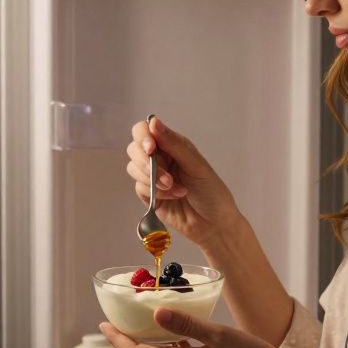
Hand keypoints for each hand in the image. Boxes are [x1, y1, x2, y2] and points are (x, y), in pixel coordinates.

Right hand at [126, 117, 241, 248]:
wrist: (214, 225)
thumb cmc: (212, 192)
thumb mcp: (196, 165)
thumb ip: (174, 144)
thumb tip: (153, 122)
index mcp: (173, 145)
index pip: (146, 130)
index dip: (143, 137)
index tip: (150, 149)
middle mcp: (161, 158)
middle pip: (134, 149)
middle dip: (146, 162)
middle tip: (166, 177)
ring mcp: (153, 177)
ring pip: (133, 169)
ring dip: (153, 179)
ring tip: (176, 188)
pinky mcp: (149, 195)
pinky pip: (139, 187)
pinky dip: (156, 192)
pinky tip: (174, 196)